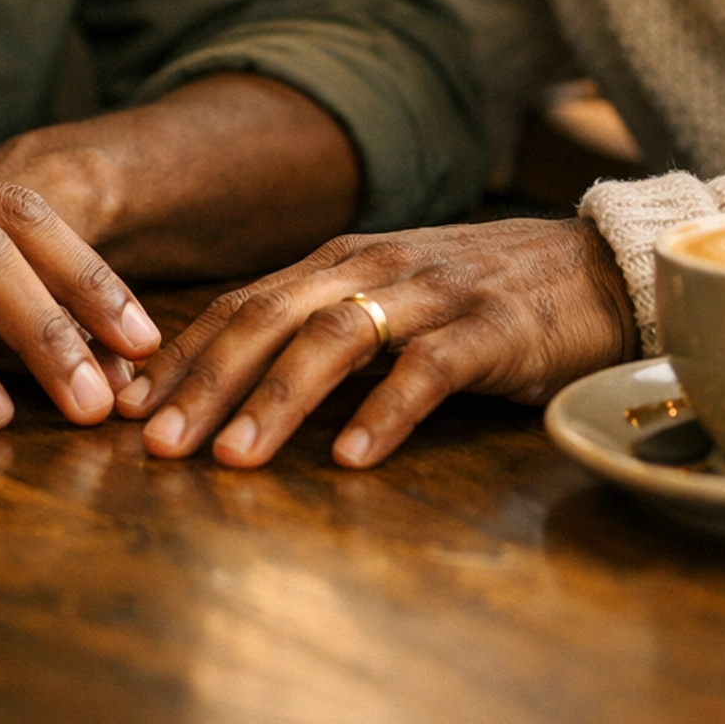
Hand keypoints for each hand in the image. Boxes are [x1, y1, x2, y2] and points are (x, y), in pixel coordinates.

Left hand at [115, 217, 636, 469]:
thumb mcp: (392, 300)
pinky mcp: (489, 329)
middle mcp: (373, 267)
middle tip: (153, 446)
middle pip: (267, 318)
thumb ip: (322, 329)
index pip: (240, 304)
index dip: (179, 356)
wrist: (600, 266)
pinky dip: (383, 413)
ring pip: (332, 339)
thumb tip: (230, 390)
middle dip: (203, 382)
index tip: (124, 411)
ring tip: (232, 461)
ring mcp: (431, 294)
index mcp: (339, 263)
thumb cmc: (484, 296)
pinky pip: (426, 371)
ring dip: (275, 401)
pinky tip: (351, 458)